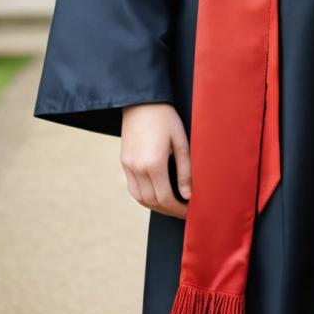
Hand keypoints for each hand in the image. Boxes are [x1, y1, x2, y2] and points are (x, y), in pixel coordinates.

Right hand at [120, 102, 191, 218]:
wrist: (141, 101)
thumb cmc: (165, 118)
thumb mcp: (181, 142)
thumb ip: (185, 170)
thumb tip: (187, 195)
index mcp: (154, 163)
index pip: (165, 198)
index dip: (178, 209)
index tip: (189, 212)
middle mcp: (137, 168)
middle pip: (152, 202)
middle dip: (169, 210)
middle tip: (183, 211)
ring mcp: (128, 166)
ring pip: (140, 198)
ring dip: (156, 206)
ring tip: (172, 205)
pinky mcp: (124, 162)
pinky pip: (133, 188)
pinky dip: (145, 197)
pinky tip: (157, 194)